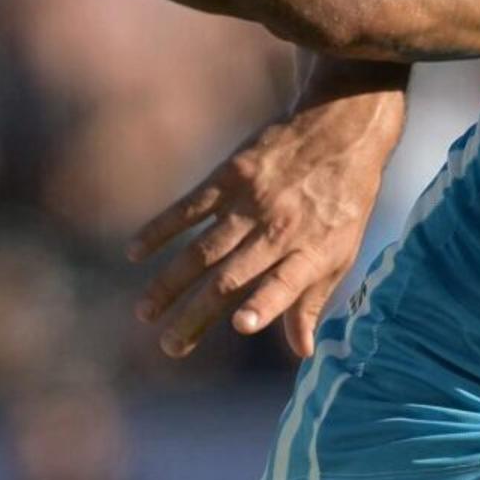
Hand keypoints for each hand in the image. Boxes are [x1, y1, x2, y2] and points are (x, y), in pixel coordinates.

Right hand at [131, 74, 408, 359]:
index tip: (242, 325)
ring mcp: (250, 202)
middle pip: (231, 278)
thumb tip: (302, 352)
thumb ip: (313, 300)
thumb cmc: (344, 201)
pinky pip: (188, 208)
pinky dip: (159, 230)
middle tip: (170, 346)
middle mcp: (278, 230)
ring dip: (170, 284)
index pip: (287, 283)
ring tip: (145, 313)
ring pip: (202, 251)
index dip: (266, 304)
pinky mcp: (230, 177)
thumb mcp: (342, 252)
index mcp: (311, 251)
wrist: (341, 127)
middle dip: (197, 315)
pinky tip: (134, 253)